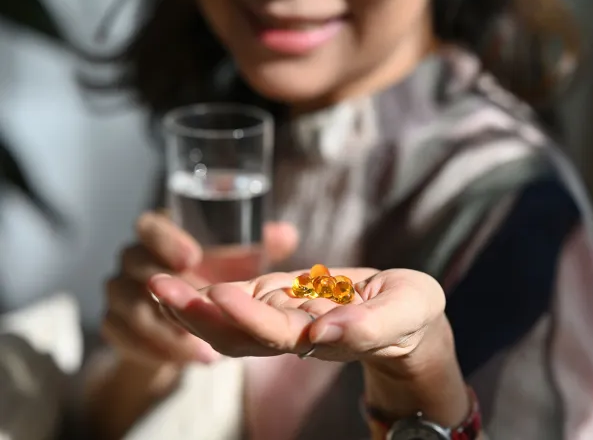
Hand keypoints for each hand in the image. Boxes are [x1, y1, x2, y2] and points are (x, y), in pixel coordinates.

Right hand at [102, 211, 298, 367]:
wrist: (179, 310)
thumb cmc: (211, 271)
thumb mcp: (235, 257)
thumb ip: (259, 243)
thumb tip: (287, 235)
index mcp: (158, 232)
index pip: (149, 226)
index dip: (165, 240)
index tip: (192, 257)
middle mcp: (132, 259)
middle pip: (134, 266)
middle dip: (165, 287)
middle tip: (202, 304)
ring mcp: (119, 293)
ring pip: (128, 308)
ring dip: (165, 330)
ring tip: (205, 349)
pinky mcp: (116, 325)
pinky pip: (122, 338)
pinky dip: (154, 351)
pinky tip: (189, 358)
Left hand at [147, 268, 447, 369]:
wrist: (404, 318)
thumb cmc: (411, 314)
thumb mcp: (407, 312)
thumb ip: (370, 326)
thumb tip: (326, 330)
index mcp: (323, 337)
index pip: (278, 335)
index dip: (248, 318)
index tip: (218, 294)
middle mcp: (294, 334)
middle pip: (237, 335)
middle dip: (197, 314)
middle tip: (159, 286)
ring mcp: (282, 320)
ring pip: (227, 324)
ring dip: (190, 306)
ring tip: (155, 282)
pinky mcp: (278, 301)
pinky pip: (236, 304)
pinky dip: (204, 297)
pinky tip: (177, 282)